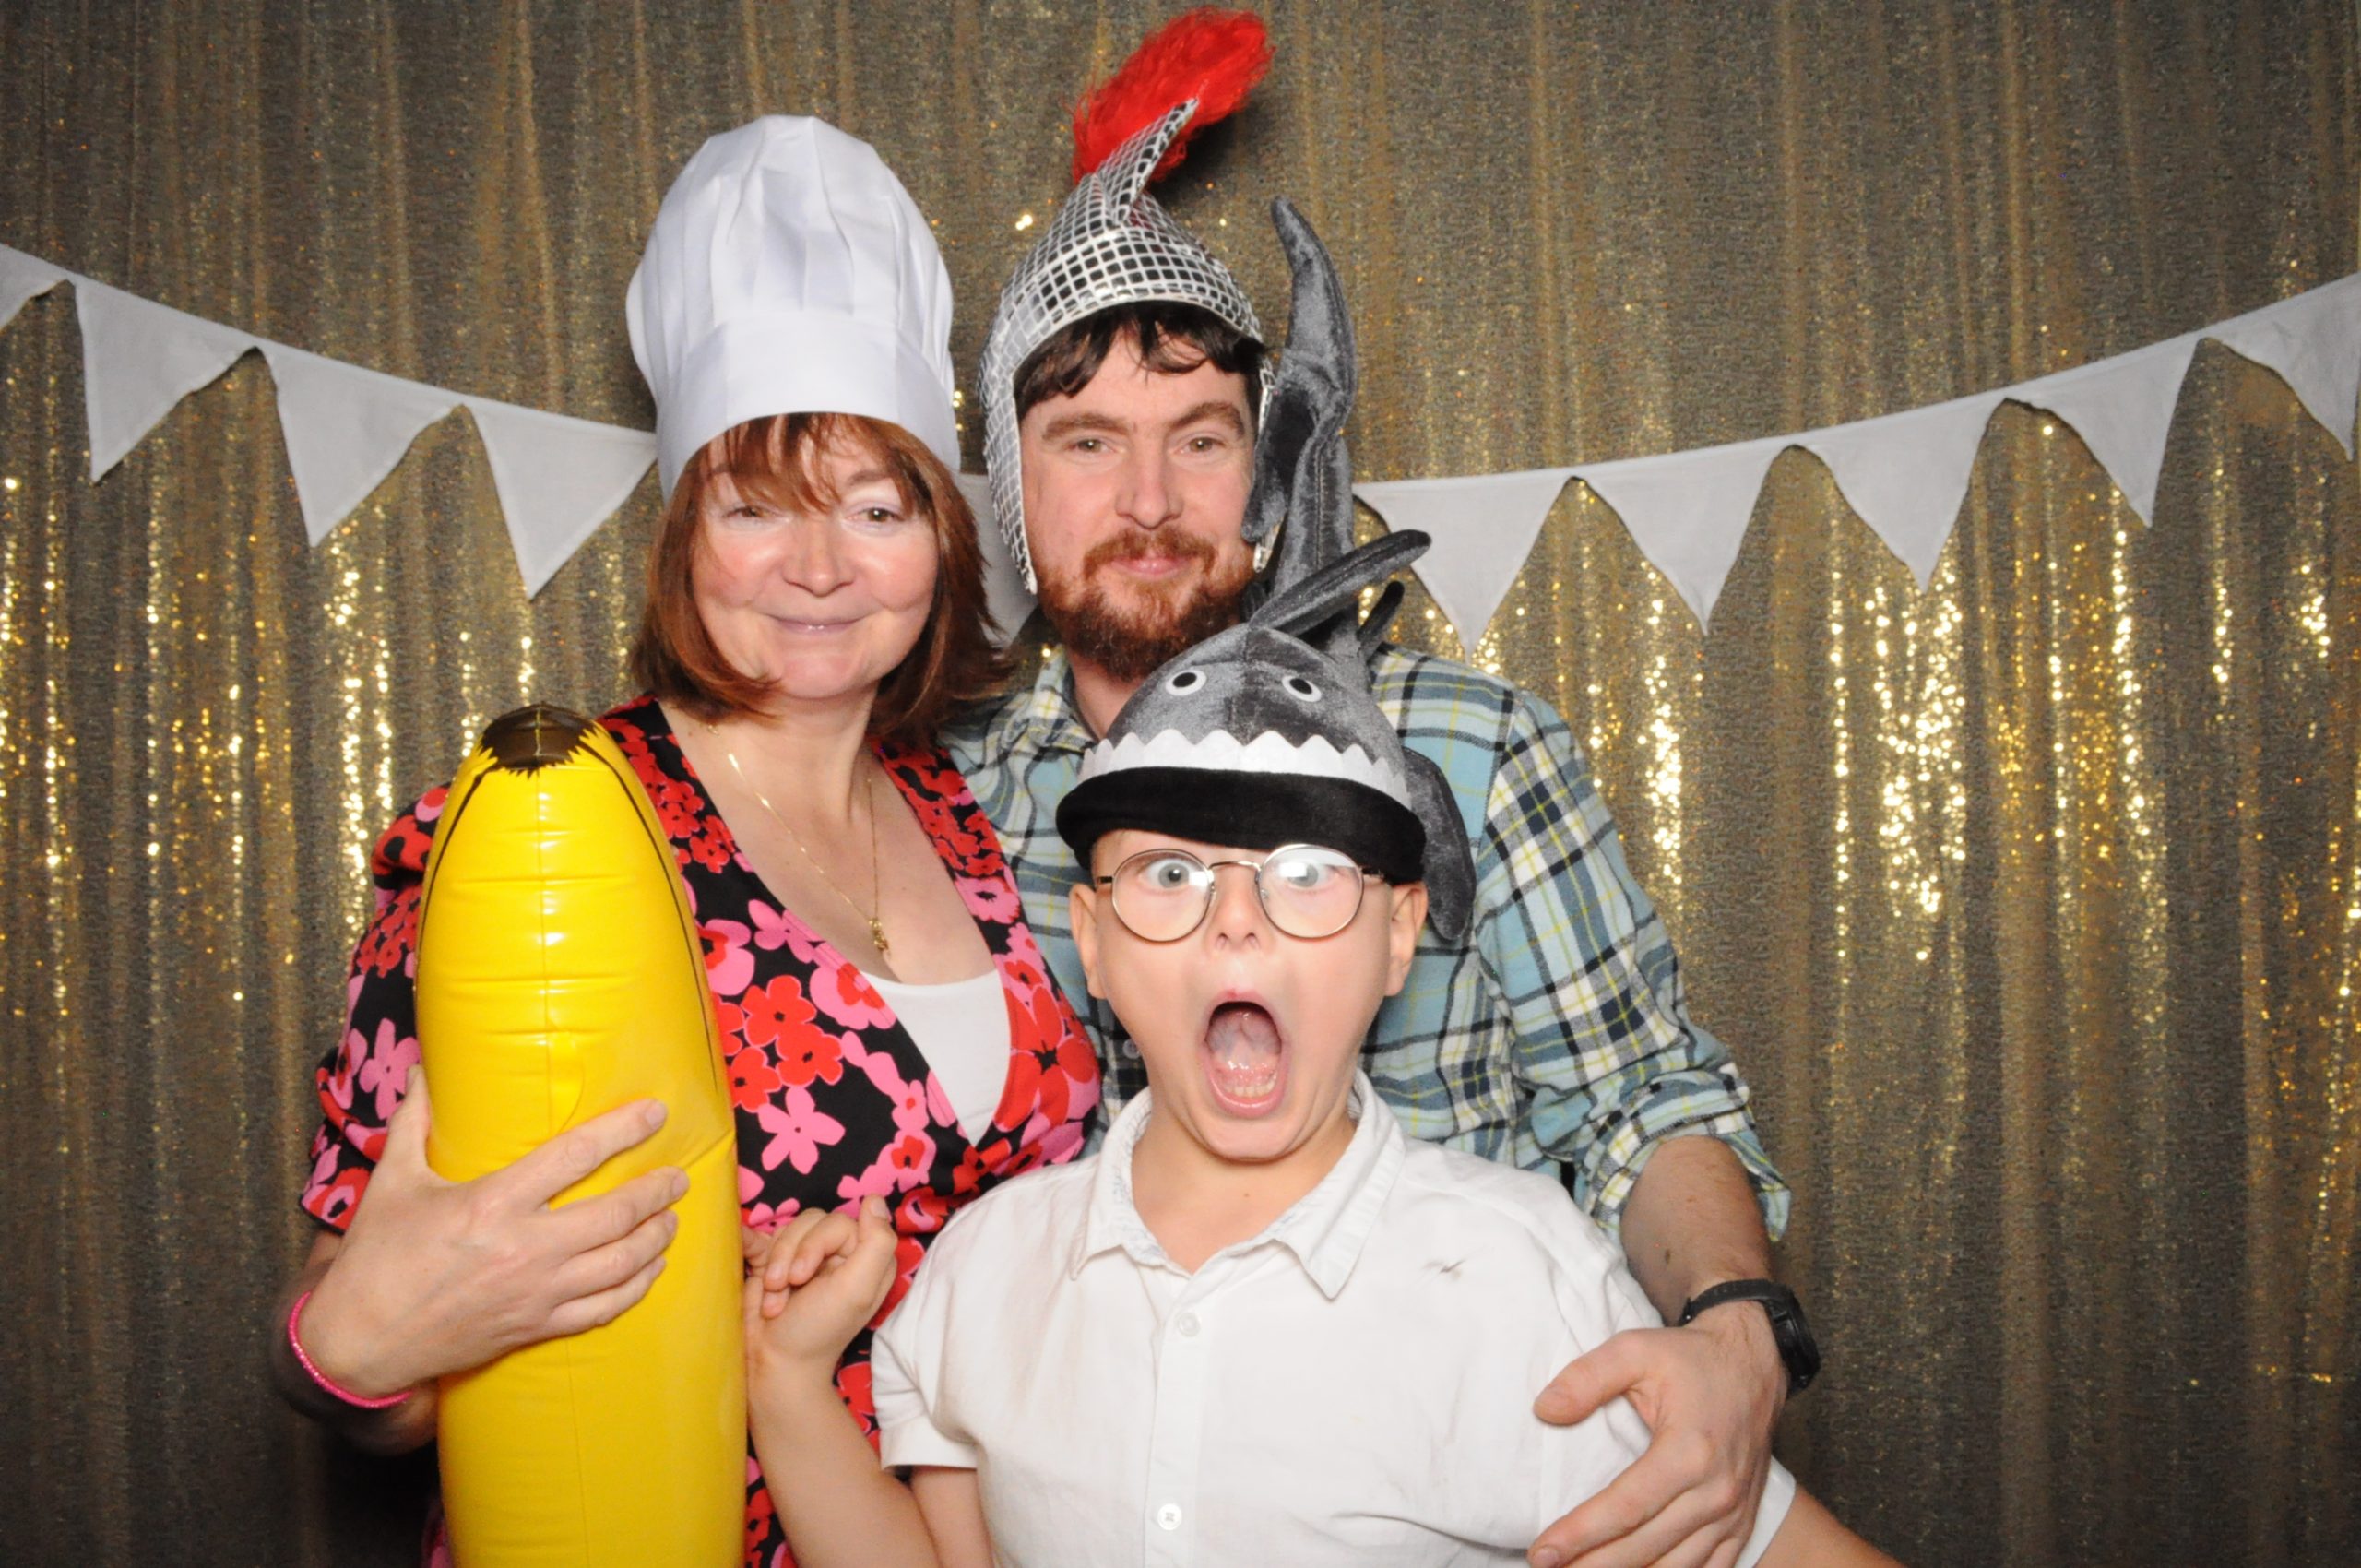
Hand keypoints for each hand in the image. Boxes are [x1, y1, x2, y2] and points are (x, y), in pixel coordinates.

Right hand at [298, 1068, 686, 1397]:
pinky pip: (604, 1309)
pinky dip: (637, 1287)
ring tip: (672, 1217)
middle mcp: (524, 1249)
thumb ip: (414, 1121)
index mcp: (492, 1204)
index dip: (622, 1131)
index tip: (654, 1113)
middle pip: (615, 1213)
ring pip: (621, 1264)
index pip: (575, 1156)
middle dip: (656, 1190)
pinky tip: (651, 1270)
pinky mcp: (536, 1327)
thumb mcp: (391, 1182)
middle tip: (677, 1175)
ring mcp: (536, 1293)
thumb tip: (423, 1070)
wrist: (359, 1343)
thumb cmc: (377, 1259)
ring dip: (656, 1237)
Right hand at [740, 1198, 897, 1392]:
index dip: (816, 1244)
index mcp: (865, 1257)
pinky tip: (752, 1270)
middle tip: (783, 1290)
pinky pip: (762, 1236)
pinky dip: (755, 1251)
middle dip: (790, 1258)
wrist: (772, 1363)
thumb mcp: (857, 1291)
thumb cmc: (818, 1331)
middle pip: (810, 1222)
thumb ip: (876, 1243)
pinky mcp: (774, 1262)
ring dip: (774, 1266)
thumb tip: (873, 1199)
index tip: (802, 1277)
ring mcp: (804, 1256)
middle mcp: (838, 1253)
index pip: (840, 1222)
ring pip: (786, 1230)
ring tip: (772, 1300)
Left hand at [1528, 1304, 1784, 1567]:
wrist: (1754, 1364)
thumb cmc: (1691, 1359)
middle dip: (1592, 1564)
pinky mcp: (1742, 1523)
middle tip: (1547, 1567)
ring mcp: (1733, 1513)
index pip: (1625, 1507)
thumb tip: (1545, 1410)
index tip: (1543, 1551)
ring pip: (1675, 1567)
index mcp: (1689, 1452)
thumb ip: (1587, 1377)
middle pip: (1645, 1546)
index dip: (1580, 1533)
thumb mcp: (1635, 1350)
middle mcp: (1716, 1491)